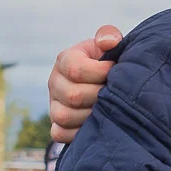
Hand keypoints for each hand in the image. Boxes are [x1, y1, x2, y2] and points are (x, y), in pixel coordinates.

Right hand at [49, 26, 121, 141]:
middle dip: (100, 96)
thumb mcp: (112, 46)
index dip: (100, 72)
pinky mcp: (57, 124)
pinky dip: (78, 133)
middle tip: (117, 95)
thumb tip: (108, 42)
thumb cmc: (112, 63)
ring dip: (91, 116)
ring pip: (64, 116)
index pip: (75, 69)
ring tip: (110, 110)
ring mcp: (54, 104)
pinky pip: (60, 134)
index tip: (116, 72)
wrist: (110, 84)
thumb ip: (110, 37)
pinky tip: (97, 125)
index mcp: (66, 60)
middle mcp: (55, 82)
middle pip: (72, 95)